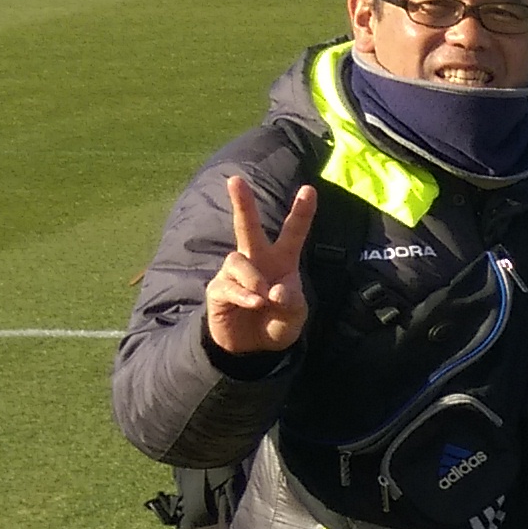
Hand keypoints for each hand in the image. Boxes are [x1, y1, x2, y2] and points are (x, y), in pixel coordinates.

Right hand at [205, 176, 314, 357]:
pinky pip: (228, 285)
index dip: (301, 212)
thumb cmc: (277, 323)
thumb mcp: (295, 317)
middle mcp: (257, 260)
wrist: (253, 348)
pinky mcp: (218, 289)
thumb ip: (292, 302)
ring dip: (253, 279)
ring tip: (262, 300)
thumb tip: (275, 290)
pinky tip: (253, 304)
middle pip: (247, 226)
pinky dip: (244, 296)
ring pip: (238, 261)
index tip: (309, 189)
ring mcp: (235, 273)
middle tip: (235, 180)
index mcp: (282, 261)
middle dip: (242, 203)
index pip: (293, 233)